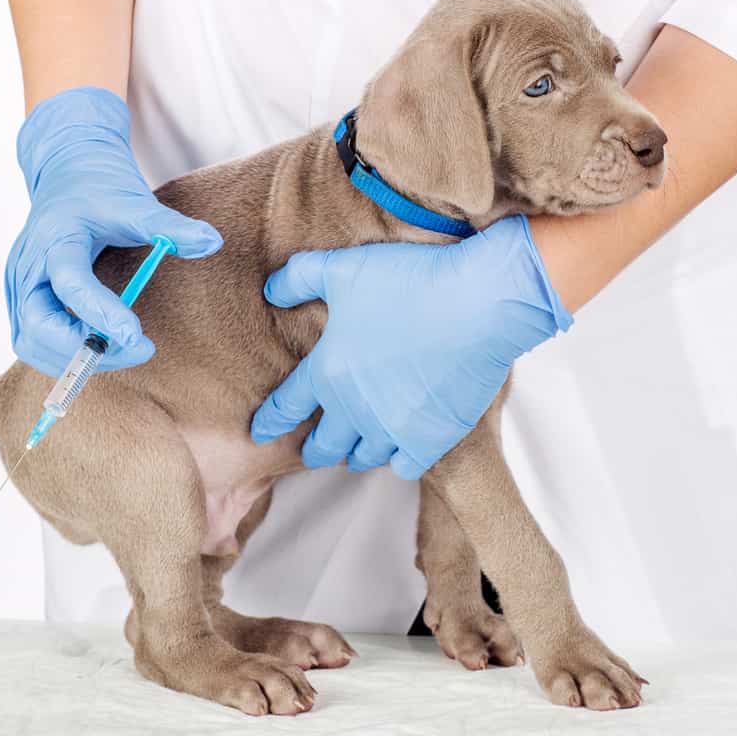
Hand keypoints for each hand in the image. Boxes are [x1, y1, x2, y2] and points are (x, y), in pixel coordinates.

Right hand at [6, 87, 220, 375]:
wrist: (67, 171)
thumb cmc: (101, 188)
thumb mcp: (137, 202)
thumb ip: (171, 226)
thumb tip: (214, 242)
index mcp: (55, 238)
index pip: (71, 284)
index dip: (101, 315)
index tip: (137, 337)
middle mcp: (26, 266)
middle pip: (37, 327)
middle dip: (84, 349)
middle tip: (139, 348)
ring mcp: (17, 285)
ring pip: (30, 343)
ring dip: (75, 358)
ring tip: (125, 350)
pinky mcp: (19, 298)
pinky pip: (32, 340)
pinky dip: (64, 353)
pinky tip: (102, 346)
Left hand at [250, 216, 571, 478]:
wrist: (477, 302)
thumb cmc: (409, 281)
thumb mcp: (342, 268)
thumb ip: (298, 278)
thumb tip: (270, 291)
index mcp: (327, 372)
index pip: (285, 407)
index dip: (269, 420)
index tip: (259, 432)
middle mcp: (354, 410)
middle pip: (322, 446)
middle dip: (314, 448)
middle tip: (312, 450)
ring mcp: (393, 428)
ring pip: (363, 458)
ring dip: (355, 454)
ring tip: (356, 450)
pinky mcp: (431, 438)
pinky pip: (404, 467)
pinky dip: (398, 460)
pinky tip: (399, 451)